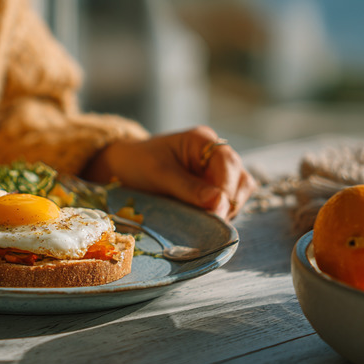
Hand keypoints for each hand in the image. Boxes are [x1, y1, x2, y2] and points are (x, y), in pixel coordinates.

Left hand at [84, 126, 255, 219]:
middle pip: (241, 180)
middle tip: (210, 221)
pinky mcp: (211, 188)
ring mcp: (215, 172)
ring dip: (226, 211)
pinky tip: (203, 221)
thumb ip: (189, 187)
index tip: (215, 212)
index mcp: (203, 141)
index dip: (226, 190)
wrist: (122, 167)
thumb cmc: (138, 163)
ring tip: (205, 222)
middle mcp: (215, 155)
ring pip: (238, 194)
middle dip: (228, 202)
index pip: (229, 164)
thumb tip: (219, 202)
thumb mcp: (160, 173)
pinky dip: (219, 214)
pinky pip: (226, 204)